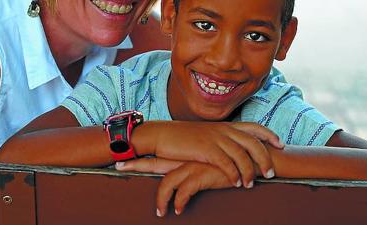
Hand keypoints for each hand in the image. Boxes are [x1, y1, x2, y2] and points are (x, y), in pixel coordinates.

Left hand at [118, 159, 233, 216]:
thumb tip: (185, 176)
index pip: (157, 154)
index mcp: (184, 155)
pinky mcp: (201, 175)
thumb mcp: (208, 162)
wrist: (247, 155)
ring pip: (166, 182)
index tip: (123, 157)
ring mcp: (192, 165)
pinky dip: (178, 202)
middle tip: (119, 166)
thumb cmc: (228, 161)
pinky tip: (177, 210)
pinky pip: (184, 191)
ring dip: (161, 198)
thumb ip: (195, 167)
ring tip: (160, 212)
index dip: (139, 156)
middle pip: (154, 162)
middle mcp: (185, 158)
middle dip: (136, 165)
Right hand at [138, 121, 281, 188]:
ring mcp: (215, 138)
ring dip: (249, 171)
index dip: (269, 134)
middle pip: (253, 142)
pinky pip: (226, 163)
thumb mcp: (206, 134)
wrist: (163, 134)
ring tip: (251, 184)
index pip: (253, 126)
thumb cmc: (183, 137)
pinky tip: (237, 183)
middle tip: (271, 172)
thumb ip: (221, 138)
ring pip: (242, 155)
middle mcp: (223, 130)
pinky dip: (234, 174)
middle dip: (265, 158)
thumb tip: (232, 148)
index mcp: (225, 125)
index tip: (280, 144)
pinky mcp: (206, 149)